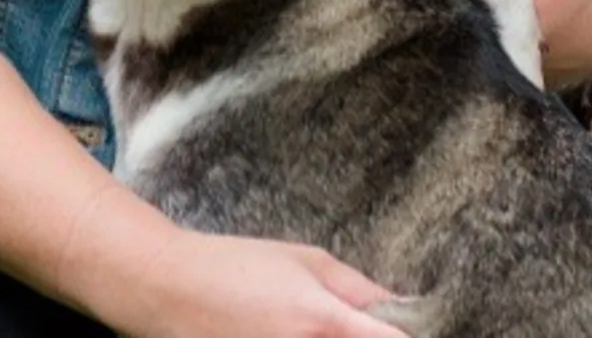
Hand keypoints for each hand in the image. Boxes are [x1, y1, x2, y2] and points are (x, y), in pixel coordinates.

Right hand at [111, 228, 413, 337]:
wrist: (163, 288)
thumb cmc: (234, 265)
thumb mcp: (304, 261)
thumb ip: (358, 290)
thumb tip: (403, 307)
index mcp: (325, 321)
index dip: (419, 336)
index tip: (428, 329)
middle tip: (354, 323)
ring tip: (308, 325)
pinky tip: (286, 331)